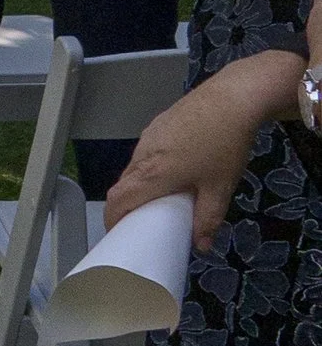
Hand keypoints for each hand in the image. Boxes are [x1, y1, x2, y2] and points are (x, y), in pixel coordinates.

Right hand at [107, 56, 302, 246]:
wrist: (232, 99)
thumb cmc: (224, 146)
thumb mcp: (220, 188)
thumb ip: (208, 220)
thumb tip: (202, 246)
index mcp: (153, 174)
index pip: (117, 200)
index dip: (111, 220)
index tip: (119, 233)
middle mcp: (143, 155)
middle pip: (123, 184)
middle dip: (127, 204)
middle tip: (144, 220)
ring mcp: (149, 136)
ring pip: (134, 166)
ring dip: (139, 184)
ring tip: (161, 194)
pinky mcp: (158, 123)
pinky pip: (146, 151)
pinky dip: (150, 165)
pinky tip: (176, 165)